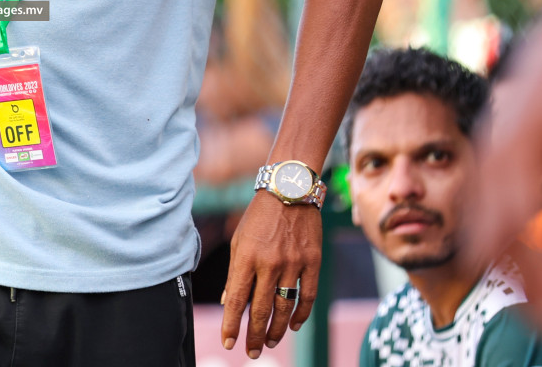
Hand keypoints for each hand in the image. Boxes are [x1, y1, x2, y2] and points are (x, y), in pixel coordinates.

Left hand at [221, 190, 320, 356]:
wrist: (289, 191)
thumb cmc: (259, 217)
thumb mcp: (239, 241)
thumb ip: (235, 273)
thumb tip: (228, 302)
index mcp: (246, 257)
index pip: (236, 300)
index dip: (231, 325)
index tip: (228, 342)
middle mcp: (269, 264)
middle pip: (261, 310)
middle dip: (254, 335)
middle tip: (251, 352)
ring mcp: (293, 264)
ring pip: (284, 308)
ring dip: (276, 330)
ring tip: (269, 342)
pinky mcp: (313, 262)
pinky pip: (308, 296)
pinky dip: (300, 314)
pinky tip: (292, 326)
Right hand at [470, 27, 541, 326]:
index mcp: (520, 159)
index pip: (514, 227)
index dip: (527, 269)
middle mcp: (496, 158)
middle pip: (487, 227)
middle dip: (508, 269)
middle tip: (536, 306)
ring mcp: (488, 153)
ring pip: (478, 213)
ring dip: (496, 248)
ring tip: (520, 282)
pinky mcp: (489, 149)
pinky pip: (479, 196)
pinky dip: (490, 225)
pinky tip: (503, 242)